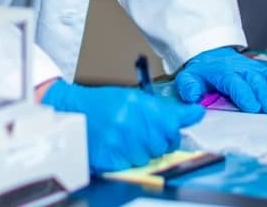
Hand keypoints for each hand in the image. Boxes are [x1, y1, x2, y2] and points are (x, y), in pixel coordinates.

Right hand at [40, 81, 205, 171]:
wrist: (70, 112)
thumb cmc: (102, 105)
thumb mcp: (133, 99)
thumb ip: (166, 110)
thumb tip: (197, 113)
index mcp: (138, 104)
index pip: (171, 126)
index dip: (169, 132)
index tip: (164, 132)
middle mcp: (130, 122)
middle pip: (162, 145)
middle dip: (155, 143)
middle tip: (139, 136)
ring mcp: (119, 142)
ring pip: (148, 159)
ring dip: (139, 154)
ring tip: (124, 140)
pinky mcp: (109, 159)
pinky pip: (131, 167)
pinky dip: (125, 162)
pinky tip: (115, 148)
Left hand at [174, 47, 266, 113]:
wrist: (209, 55)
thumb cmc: (200, 73)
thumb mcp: (188, 78)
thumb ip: (188, 87)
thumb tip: (192, 96)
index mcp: (222, 72)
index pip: (234, 82)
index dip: (244, 94)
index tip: (254, 108)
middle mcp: (241, 68)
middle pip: (256, 79)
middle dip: (266, 94)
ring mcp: (253, 68)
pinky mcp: (262, 70)